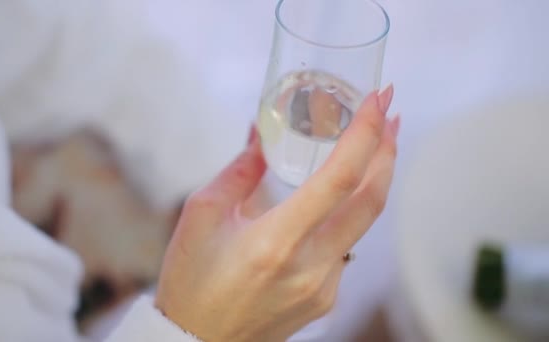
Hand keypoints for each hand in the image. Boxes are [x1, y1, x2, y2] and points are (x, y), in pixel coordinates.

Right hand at [155, 86, 398, 341]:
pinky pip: (346, 247)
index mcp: (275, 241)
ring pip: (363, 224)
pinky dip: (347, 214)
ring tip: (371, 148)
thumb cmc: (190, 281)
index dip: (366, 134)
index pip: (338, 179)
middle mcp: (310, 267)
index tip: (378, 100)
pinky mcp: (326, 299)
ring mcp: (324, 287)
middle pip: (371, 202)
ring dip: (372, 182)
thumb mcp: (203, 215)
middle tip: (390, 115)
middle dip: (387, 151)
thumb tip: (262, 131)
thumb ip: (241, 169)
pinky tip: (335, 200)